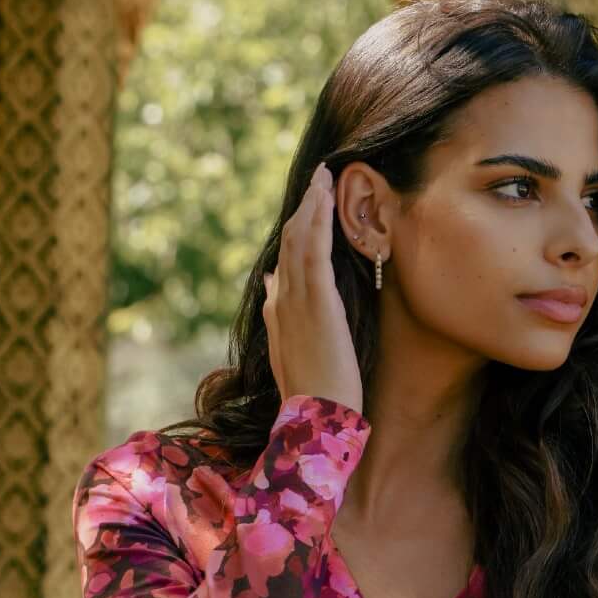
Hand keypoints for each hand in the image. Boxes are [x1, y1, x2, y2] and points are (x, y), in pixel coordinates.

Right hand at [263, 163, 364, 417]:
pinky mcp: (317, 302)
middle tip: (320, 177)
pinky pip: (314, 249)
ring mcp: (297, 300)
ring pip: (299, 238)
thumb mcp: (292, 351)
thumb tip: (270, 281)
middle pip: (289, 241)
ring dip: (312, 203)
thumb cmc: (313, 397)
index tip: (308, 208)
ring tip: (326, 175)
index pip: (285, 261)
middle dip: (304, 207)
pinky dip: (318, 220)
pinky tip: (327, 197)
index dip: (296, 231)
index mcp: (278, 313)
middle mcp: (282, 301)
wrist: (314, 422)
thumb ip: (279, 314)